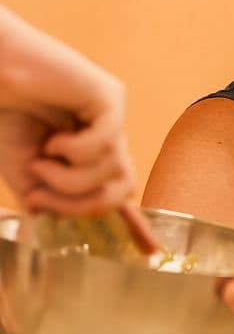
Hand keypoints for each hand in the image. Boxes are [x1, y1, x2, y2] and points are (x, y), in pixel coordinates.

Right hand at [0, 5, 135, 215]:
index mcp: (93, 153)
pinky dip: (75, 151)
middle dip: (80, 204)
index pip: (119, 193)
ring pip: (114, 170)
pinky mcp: (111, 96)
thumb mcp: (24, 169)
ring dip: (69, 179)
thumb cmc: (3, 114)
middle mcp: (110, 136)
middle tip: (40, 196)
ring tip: (41, 160)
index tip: (116, 237)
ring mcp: (114, 115)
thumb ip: (44, 198)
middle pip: (122, 189)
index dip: (116, 219)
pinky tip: (54, 138)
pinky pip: (107, 142)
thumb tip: (52, 223)